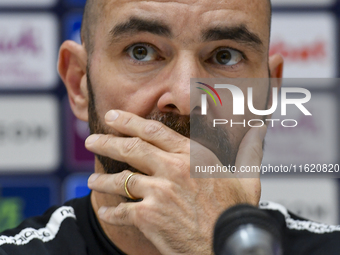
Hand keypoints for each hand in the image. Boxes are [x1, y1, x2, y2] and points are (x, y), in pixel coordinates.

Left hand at [85, 110, 265, 254]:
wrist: (229, 244)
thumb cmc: (236, 212)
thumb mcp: (247, 178)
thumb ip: (249, 151)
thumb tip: (260, 131)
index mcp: (191, 156)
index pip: (154, 131)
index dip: (130, 121)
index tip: (113, 116)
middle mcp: (172, 169)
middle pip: (131, 149)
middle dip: (107, 142)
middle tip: (91, 140)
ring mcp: (159, 192)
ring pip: (121, 180)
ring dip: (102, 179)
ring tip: (90, 181)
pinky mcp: (150, 216)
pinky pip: (122, 211)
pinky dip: (112, 212)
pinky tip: (107, 212)